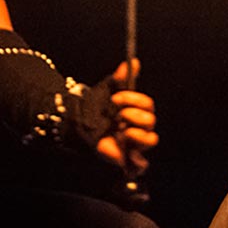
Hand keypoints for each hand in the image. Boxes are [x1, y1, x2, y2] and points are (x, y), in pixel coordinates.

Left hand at [98, 59, 159, 174]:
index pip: (147, 105)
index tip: (116, 99)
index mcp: (134, 110)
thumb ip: (120, 78)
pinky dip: (137, 160)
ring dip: (138, 134)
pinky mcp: (126, 160)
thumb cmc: (92, 108)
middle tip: (118, 115)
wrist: (75, 126)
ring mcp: (132, 144)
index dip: (134, 100)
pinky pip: (141, 165)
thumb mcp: (106, 91)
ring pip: (151, 140)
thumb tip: (134, 62)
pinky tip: (124, 150)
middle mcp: (136, 127)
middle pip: (151, 121)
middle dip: (135, 115)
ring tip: (123, 132)